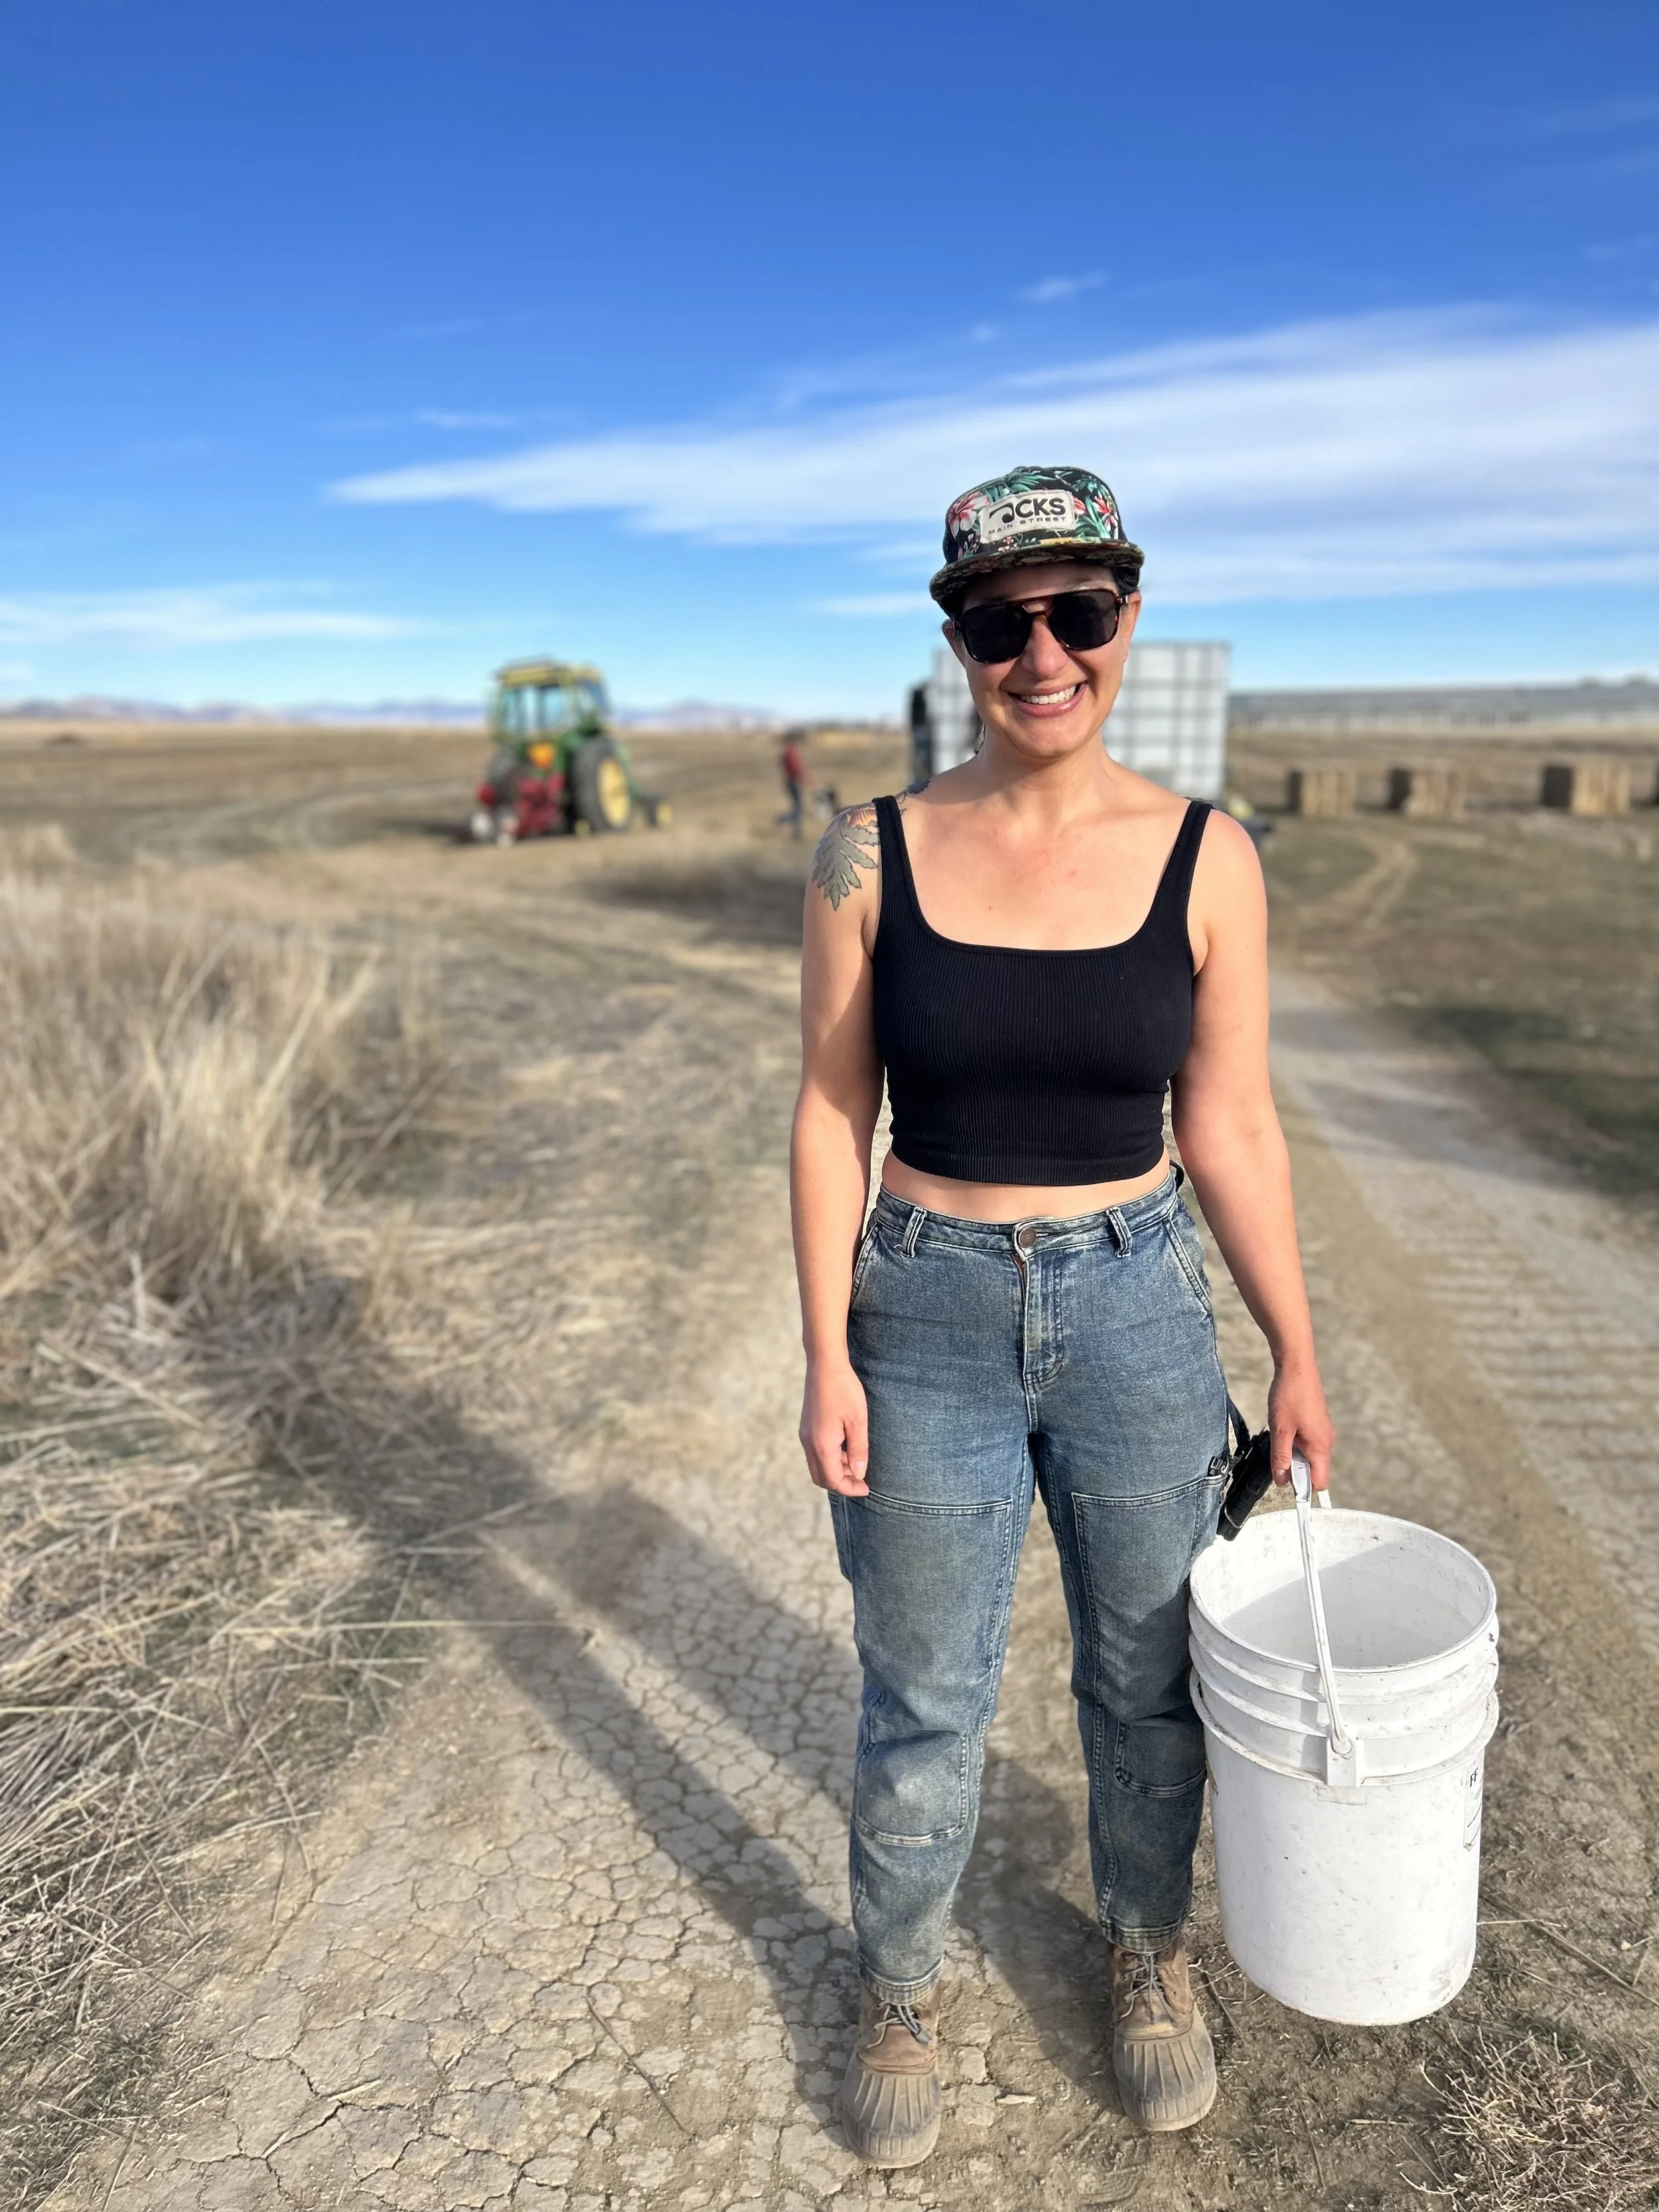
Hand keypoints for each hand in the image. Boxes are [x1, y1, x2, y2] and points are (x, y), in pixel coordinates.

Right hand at [799, 1359, 869, 1495]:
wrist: (824, 1365)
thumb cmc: (843, 1390)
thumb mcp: (858, 1421)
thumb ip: (858, 1450)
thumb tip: (858, 1473)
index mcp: (822, 1444)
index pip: (832, 1480)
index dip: (850, 1489)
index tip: (866, 1488)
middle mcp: (809, 1443)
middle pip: (821, 1478)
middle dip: (841, 1484)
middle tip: (861, 1481)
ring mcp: (805, 1435)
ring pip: (817, 1466)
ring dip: (836, 1471)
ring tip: (856, 1463)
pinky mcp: (807, 1428)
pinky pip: (815, 1453)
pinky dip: (830, 1459)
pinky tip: (846, 1449)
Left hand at [1268, 1361, 1333, 1491]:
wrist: (1296, 1367)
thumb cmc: (1289, 1395)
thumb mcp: (1280, 1430)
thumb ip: (1280, 1457)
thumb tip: (1281, 1480)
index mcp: (1320, 1446)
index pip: (1320, 1482)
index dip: (1304, 1488)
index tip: (1286, 1483)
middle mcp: (1326, 1441)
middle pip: (1313, 1470)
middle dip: (1295, 1469)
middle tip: (1278, 1451)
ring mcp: (1323, 1432)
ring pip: (1309, 1456)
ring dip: (1293, 1453)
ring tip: (1281, 1434)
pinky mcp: (1318, 1424)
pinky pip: (1308, 1443)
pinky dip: (1296, 1442)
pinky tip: (1284, 1427)